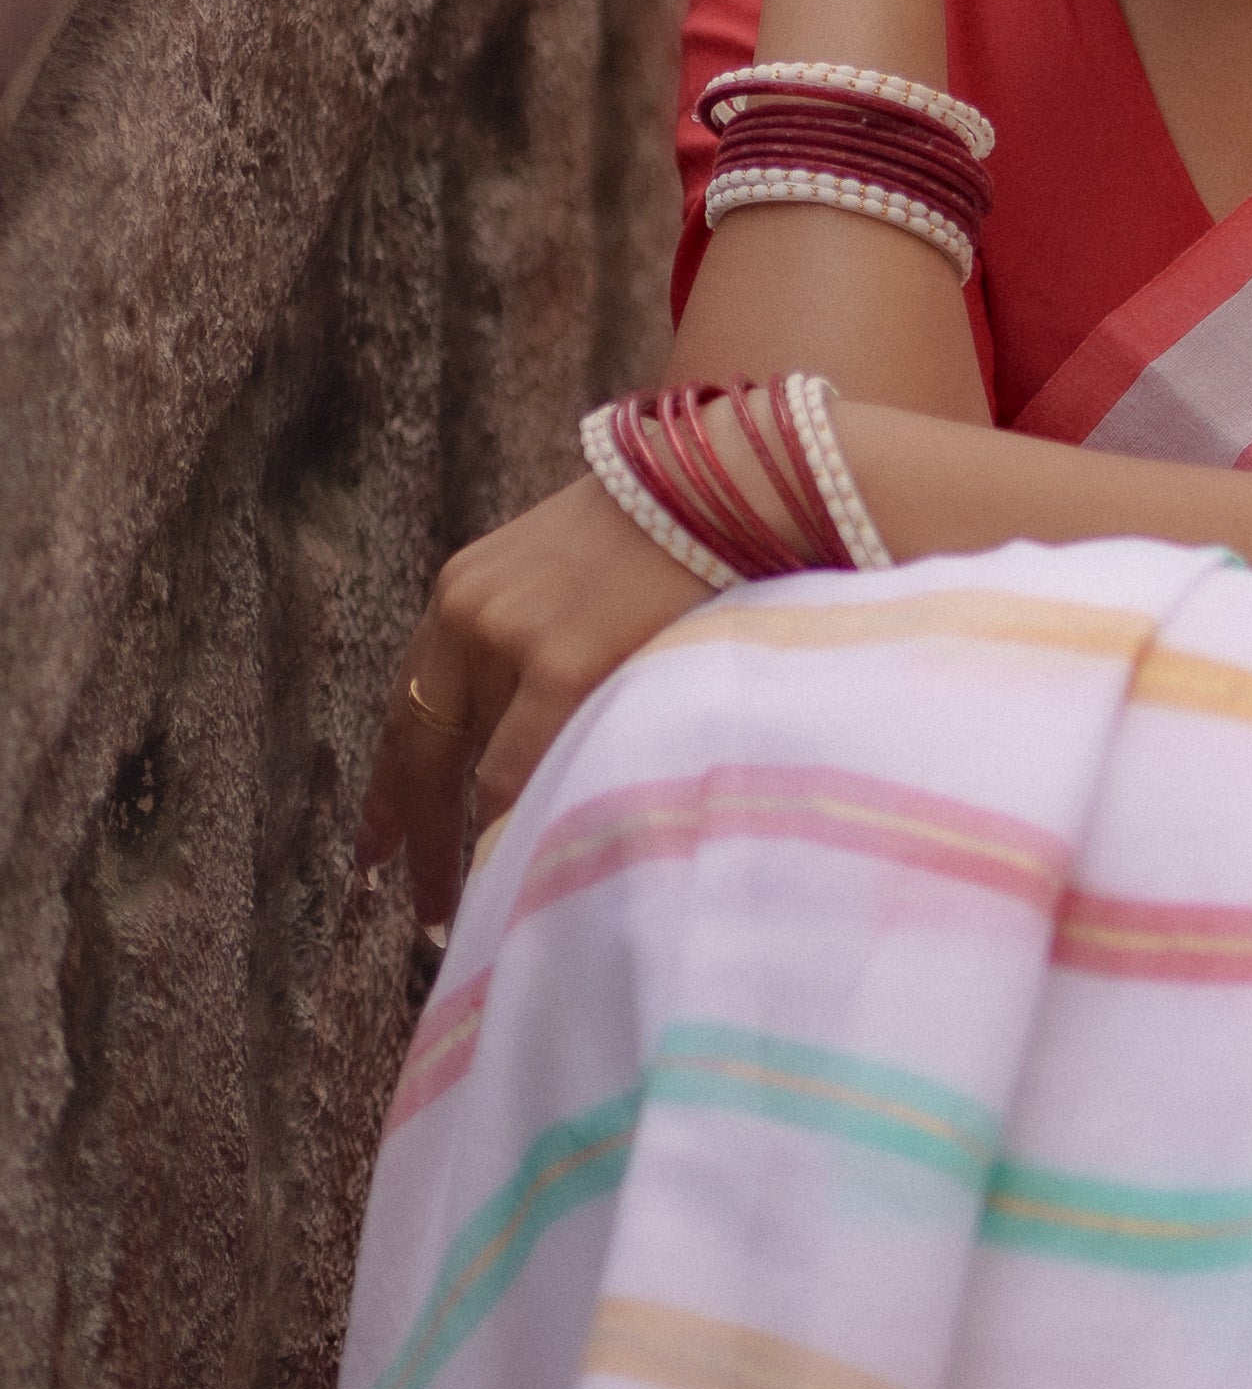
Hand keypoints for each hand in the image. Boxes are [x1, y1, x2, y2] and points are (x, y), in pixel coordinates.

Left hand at [359, 478, 707, 937]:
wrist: (738, 476)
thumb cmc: (686, 530)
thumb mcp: (585, 579)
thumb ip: (549, 645)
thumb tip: (545, 742)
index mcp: (467, 590)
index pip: (411, 707)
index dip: (393, 788)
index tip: (376, 851)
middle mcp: (471, 613)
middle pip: (420, 750)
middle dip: (413, 838)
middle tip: (412, 913)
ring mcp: (513, 636)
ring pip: (478, 774)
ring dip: (476, 845)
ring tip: (482, 910)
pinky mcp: (566, 662)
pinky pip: (519, 773)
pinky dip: (514, 826)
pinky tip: (520, 871)